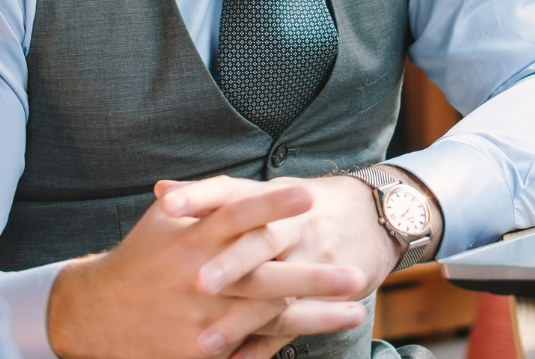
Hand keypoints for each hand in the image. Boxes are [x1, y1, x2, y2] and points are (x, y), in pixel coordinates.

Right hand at [46, 179, 365, 358]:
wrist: (100, 314)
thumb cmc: (141, 258)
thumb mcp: (166, 223)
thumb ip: (203, 202)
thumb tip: (238, 184)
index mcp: (194, 240)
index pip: (239, 216)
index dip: (273, 205)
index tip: (308, 196)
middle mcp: (202, 280)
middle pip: (265, 276)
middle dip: (312, 277)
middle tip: (354, 272)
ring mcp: (204, 320)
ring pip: (268, 318)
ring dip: (315, 316)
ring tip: (357, 311)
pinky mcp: (203, 352)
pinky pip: (252, 349)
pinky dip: (284, 345)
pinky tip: (317, 338)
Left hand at [158, 168, 443, 358]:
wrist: (374, 216)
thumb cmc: (302, 206)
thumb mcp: (262, 194)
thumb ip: (209, 198)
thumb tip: (159, 191)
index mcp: (270, 199)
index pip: (231, 192)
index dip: (199, 197)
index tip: (164, 206)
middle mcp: (293, 227)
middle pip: (260, 242)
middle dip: (231, 263)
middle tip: (198, 283)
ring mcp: (313, 261)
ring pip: (277, 292)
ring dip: (241, 320)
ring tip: (205, 344)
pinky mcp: (326, 295)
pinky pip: (294, 324)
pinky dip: (264, 347)